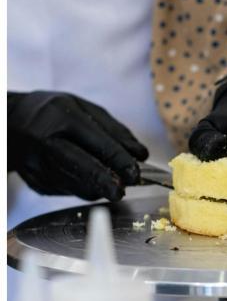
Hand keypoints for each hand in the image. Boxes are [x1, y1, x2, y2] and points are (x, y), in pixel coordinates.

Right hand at [8, 91, 148, 201]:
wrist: (11, 124)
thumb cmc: (53, 113)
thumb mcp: (83, 108)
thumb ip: (113, 130)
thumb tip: (140, 155)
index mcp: (60, 117)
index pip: (95, 141)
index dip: (119, 159)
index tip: (136, 171)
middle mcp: (46, 142)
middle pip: (79, 166)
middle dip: (104, 182)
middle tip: (122, 192)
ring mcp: (38, 166)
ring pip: (76, 185)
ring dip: (99, 188)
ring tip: (113, 184)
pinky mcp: (37, 183)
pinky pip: (68, 190)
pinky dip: (84, 188)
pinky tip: (90, 181)